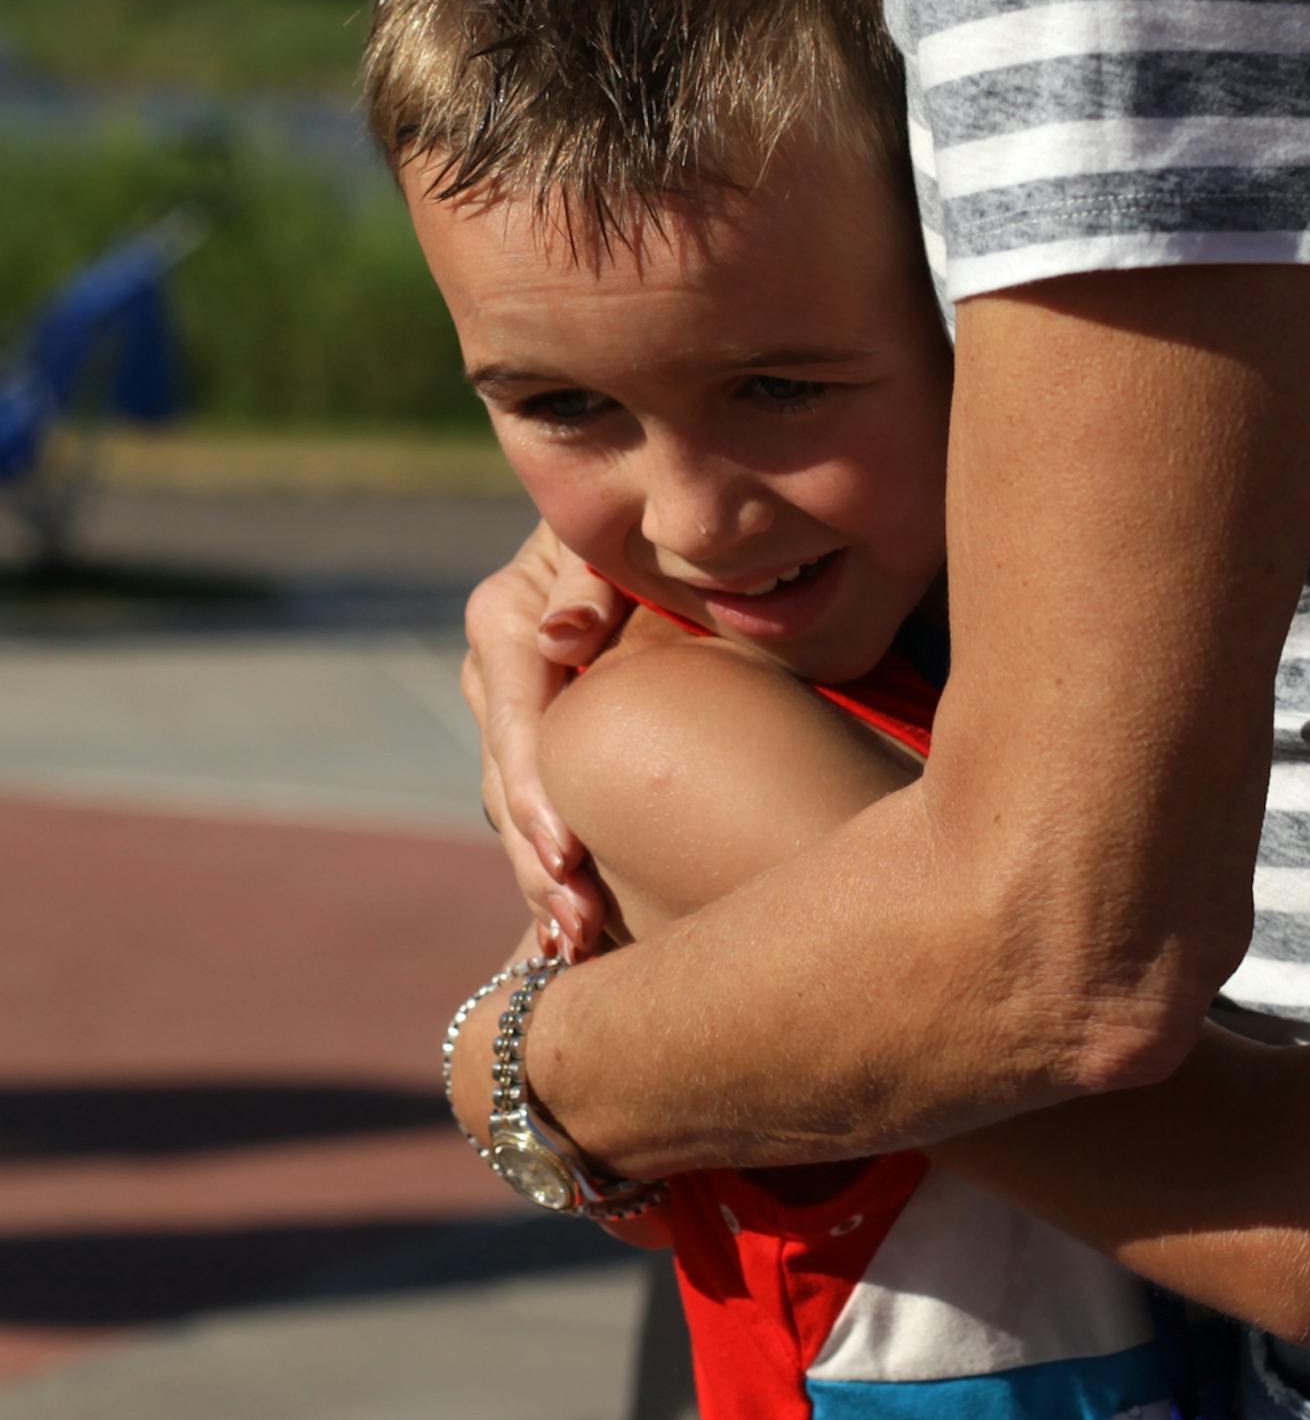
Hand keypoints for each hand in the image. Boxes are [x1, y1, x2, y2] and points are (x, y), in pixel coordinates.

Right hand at [464, 523, 627, 954]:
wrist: (654, 525)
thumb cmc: (644, 529)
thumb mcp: (613, 542)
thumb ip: (588, 584)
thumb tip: (560, 640)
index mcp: (504, 619)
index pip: (517, 723)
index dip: (536, 795)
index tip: (569, 857)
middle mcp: (495, 673)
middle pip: (507, 783)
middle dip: (539, 862)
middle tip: (578, 933)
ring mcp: (510, 713)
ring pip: (512, 810)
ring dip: (542, 879)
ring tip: (575, 945)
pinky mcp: (540, 739)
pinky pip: (536, 810)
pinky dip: (550, 866)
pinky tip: (565, 934)